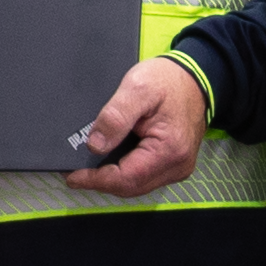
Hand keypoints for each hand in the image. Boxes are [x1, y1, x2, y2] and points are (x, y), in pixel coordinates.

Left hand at [66, 58, 207, 197]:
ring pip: (136, 185)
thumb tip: (95, 145)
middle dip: (100, 181)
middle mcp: (177, 165)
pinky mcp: (173, 165)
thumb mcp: (137, 88)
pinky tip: (108, 161)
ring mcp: (177, 168)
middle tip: (74, 172)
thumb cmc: (168, 80)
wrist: (194, 78)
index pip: (126, 178)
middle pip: (130, 187)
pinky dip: (124, 172)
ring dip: (111, 178)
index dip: (95, 180)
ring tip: (87, 168)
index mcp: (170, 150)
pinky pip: (144, 177)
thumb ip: (115, 116)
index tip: (72, 175)